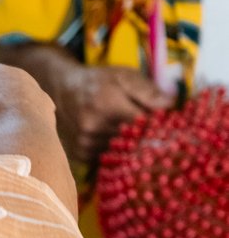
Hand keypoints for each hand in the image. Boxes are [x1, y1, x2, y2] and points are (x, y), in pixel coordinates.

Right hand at [56, 62, 172, 166]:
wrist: (64, 90)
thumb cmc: (100, 81)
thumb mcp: (125, 76)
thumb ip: (148, 91)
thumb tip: (172, 105)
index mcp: (108, 104)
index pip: (145, 126)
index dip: (162, 128)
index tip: (173, 128)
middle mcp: (94, 127)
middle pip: (135, 142)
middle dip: (149, 139)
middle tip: (159, 135)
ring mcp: (86, 142)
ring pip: (123, 154)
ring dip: (133, 149)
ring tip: (136, 137)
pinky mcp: (81, 154)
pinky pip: (109, 161)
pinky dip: (117, 154)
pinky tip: (118, 143)